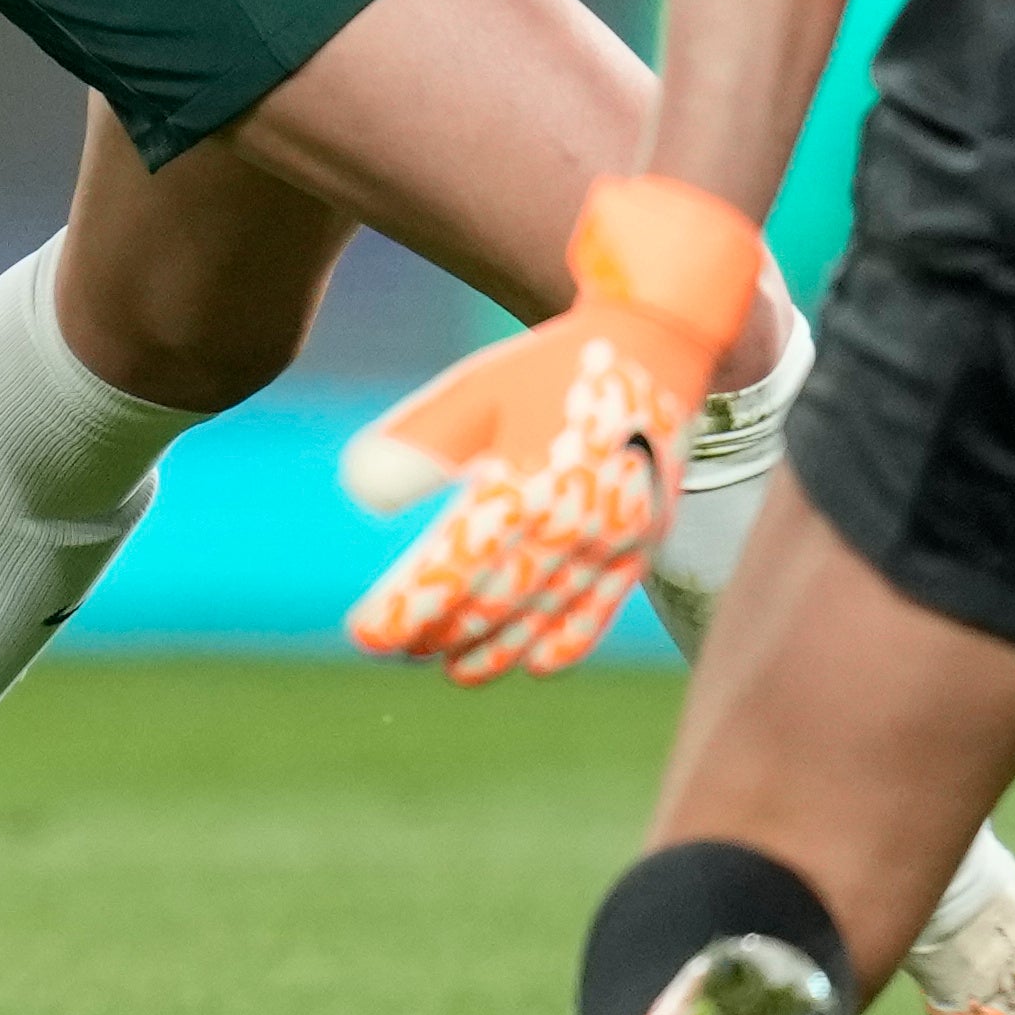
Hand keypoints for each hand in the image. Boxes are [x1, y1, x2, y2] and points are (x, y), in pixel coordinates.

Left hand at [338, 176, 772, 680]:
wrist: (653, 346)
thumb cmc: (546, 369)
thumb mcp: (474, 390)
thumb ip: (418, 441)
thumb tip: (362, 493)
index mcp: (524, 483)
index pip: (454, 569)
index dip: (409, 608)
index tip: (367, 632)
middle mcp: (573, 522)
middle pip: (496, 603)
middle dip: (441, 633)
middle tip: (398, 649)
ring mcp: (613, 541)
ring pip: (544, 619)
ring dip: (495, 650)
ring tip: (453, 668)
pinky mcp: (641, 546)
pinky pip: (599, 612)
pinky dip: (564, 643)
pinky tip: (530, 663)